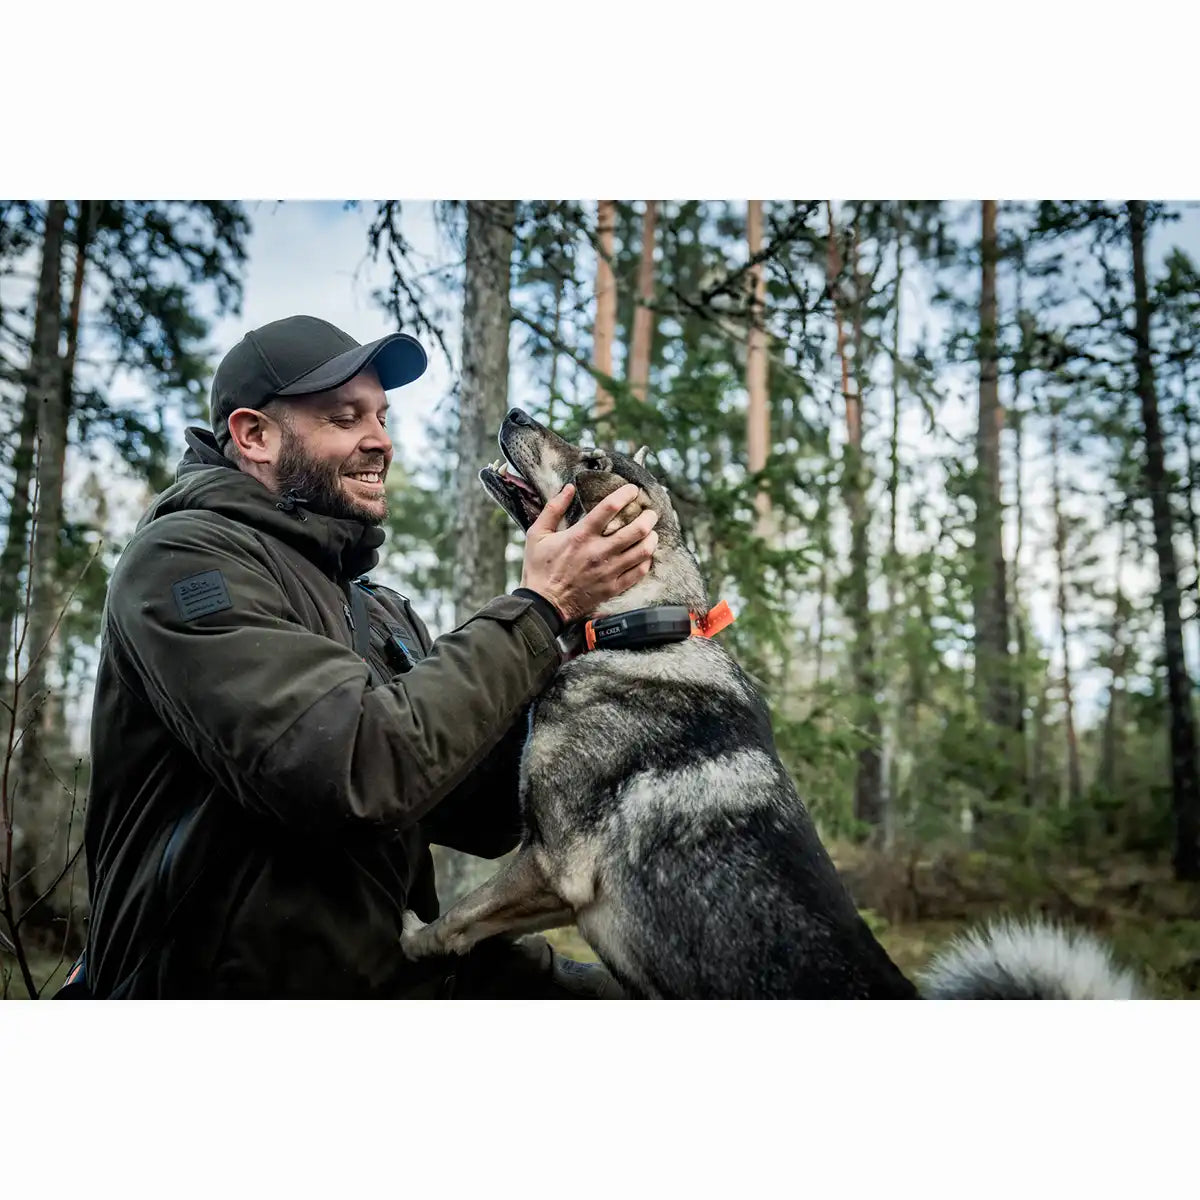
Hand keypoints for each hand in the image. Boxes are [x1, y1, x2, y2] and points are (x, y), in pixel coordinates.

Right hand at [520, 483, 659, 622]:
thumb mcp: (538, 534)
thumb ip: (553, 509)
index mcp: (580, 536)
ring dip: (651, 538)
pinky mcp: (613, 587)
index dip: (626, 494)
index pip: (610, 507)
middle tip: (650, 513)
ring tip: (651, 532)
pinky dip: (646, 560)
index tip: (633, 490)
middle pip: (636, 529)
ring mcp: (608, 571)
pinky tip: (644, 555)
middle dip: (648, 517)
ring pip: (643, 551)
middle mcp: (598, 552)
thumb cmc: (539, 569)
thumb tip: (568, 488)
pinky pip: (639, 571)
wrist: (543, 605)